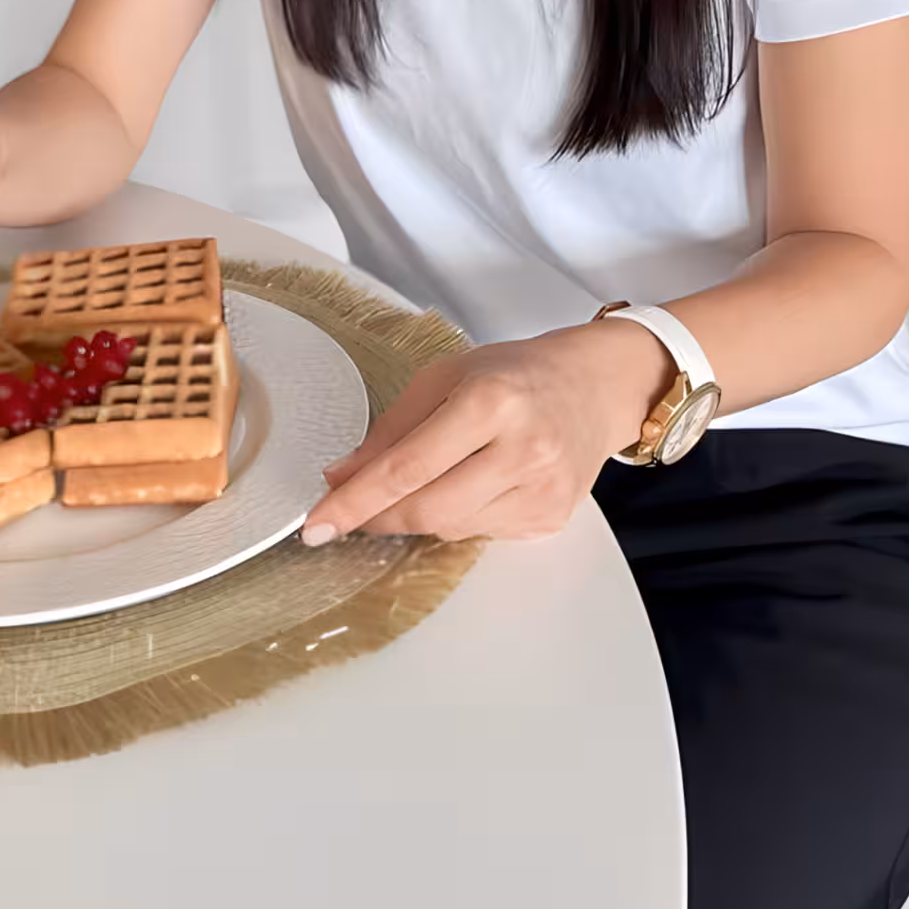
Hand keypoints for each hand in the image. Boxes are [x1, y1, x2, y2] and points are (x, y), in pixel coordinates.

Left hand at [299, 318, 669, 546]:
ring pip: (450, 529)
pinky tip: (471, 486)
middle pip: (427, 510)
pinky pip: (480, 535)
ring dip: (420, 514)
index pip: (407, 467)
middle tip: (352, 508)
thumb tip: (339, 478)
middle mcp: (522, 450)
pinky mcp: (552, 518)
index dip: (355, 502)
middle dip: (379, 516)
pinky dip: (457, 518)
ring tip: (433, 476)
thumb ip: (390, 431)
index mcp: (490, 401)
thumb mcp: (444, 378)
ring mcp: (542, 490)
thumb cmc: (513, 373)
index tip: (315, 525)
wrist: (593, 387)